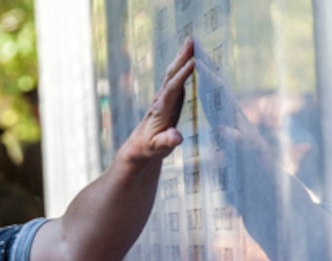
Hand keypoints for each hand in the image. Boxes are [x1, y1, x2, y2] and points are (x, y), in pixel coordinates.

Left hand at [120, 37, 195, 165]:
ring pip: (172, 74)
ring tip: (190, 42)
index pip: (172, 89)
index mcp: (161, 110)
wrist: (139, 147)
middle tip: (191, 41)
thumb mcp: (158, 148)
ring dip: (181, 57)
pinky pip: (175, 79)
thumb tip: (176, 137)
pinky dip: (181, 67)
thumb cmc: (149, 148)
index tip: (192, 62)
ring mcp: (163, 98)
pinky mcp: (167, 100)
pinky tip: (188, 59)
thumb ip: (167, 141)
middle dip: (181, 58)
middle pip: (171, 75)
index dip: (182, 76)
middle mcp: (161, 100)